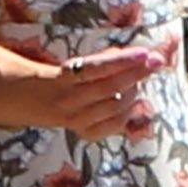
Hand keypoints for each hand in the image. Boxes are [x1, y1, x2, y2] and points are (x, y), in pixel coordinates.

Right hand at [18, 47, 166, 137]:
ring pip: (116, 106)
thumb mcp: (76, 63)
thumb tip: (134, 57)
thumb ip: (103, 60)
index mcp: (64, 77)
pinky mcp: (85, 133)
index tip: (145, 53)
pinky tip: (134, 103)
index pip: (98, 67)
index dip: (124, 60)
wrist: (31, 100)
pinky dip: (128, 113)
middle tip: (156, 62)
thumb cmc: (63, 75)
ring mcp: (77, 119)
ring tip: (139, 80)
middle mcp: (70, 100)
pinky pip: (114, 125)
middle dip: (137, 74)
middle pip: (111, 88)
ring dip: (134, 92)